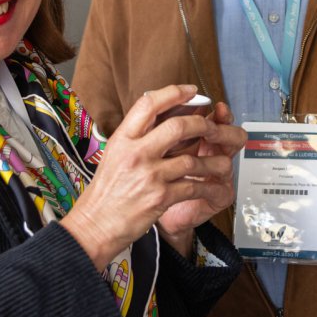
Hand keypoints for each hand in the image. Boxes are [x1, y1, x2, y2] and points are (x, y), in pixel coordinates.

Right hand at [60, 86, 237, 268]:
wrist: (95, 225)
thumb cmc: (105, 191)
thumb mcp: (114, 154)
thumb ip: (137, 138)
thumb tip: (165, 121)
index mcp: (123, 139)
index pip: (149, 104)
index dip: (173, 93)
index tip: (190, 91)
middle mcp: (136, 153)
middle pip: (178, 126)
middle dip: (202, 124)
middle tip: (212, 127)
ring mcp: (149, 175)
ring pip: (192, 159)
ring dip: (213, 161)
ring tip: (222, 163)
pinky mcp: (160, 197)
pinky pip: (193, 186)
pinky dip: (208, 187)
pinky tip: (214, 187)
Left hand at [157, 102, 245, 254]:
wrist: (147, 210)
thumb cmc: (151, 176)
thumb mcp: (151, 146)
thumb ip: (159, 125)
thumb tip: (157, 101)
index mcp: (201, 136)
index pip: (219, 119)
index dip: (220, 112)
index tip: (216, 108)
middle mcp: (213, 153)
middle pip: (234, 136)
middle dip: (221, 131)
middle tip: (208, 131)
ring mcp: (217, 175)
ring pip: (227, 162)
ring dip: (210, 160)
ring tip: (191, 163)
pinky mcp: (217, 196)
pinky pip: (220, 190)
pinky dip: (206, 187)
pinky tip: (191, 185)